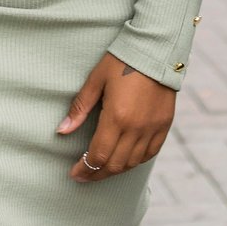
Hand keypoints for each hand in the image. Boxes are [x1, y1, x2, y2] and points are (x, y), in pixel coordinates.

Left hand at [58, 53, 175, 181]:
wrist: (156, 49)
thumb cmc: (121, 61)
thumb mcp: (96, 80)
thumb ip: (79, 108)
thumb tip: (62, 131)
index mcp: (117, 117)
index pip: (98, 155)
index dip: (85, 169)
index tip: (75, 174)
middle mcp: (136, 128)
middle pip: (115, 165)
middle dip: (97, 174)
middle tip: (84, 176)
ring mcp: (152, 129)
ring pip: (132, 163)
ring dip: (115, 170)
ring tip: (101, 170)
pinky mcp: (164, 125)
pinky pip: (150, 154)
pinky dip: (135, 161)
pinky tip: (125, 160)